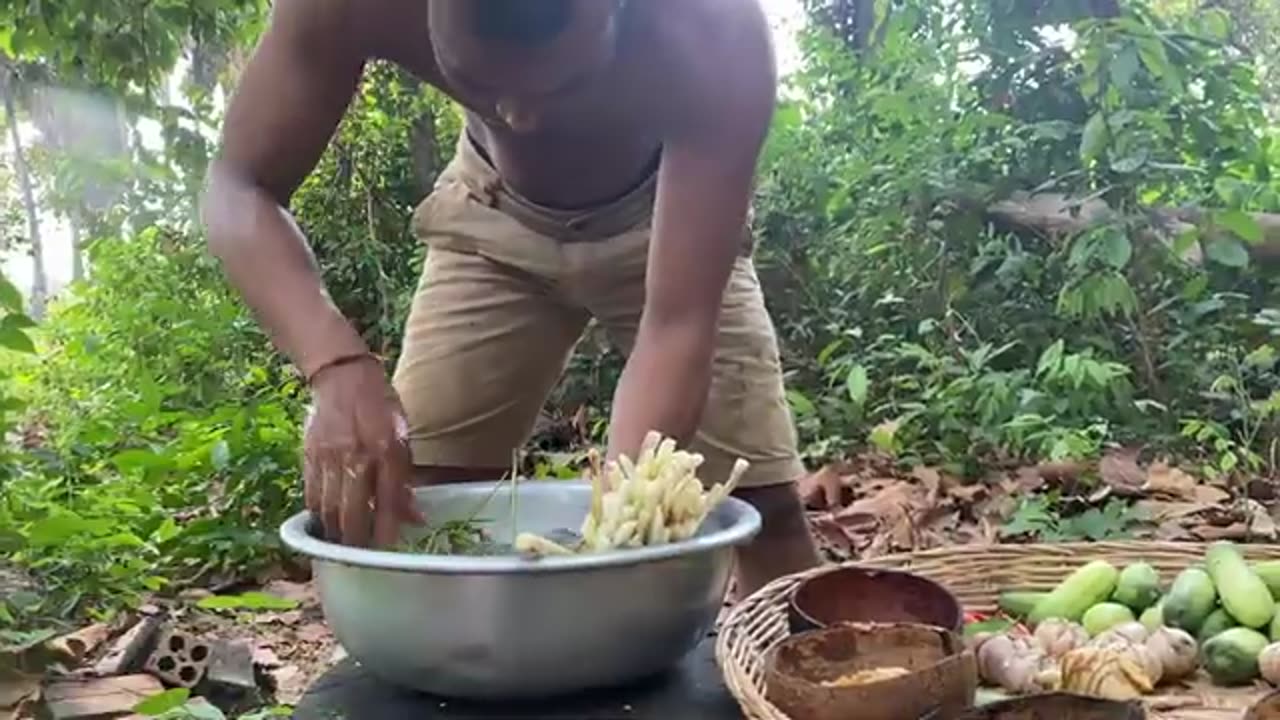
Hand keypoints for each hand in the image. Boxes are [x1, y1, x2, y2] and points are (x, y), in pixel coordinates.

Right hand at [303, 356, 423, 546]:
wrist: (342, 376)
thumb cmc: (381, 405)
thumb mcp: (403, 435)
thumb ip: (406, 478)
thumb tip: (416, 517)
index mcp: (387, 450)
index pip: (388, 500)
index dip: (387, 530)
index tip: (386, 550)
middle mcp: (358, 456)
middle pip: (354, 511)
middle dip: (356, 539)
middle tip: (359, 554)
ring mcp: (330, 457)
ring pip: (329, 507)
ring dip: (334, 531)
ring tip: (340, 546)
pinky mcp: (309, 455)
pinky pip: (311, 493)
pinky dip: (317, 512)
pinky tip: (323, 522)